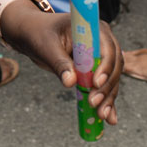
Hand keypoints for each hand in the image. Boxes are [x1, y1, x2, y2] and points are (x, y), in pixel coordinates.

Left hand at [0, 2, 122, 124]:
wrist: (33, 34)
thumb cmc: (38, 34)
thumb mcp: (46, 47)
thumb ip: (59, 62)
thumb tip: (70, 82)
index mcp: (93, 29)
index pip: (107, 48)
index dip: (105, 66)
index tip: (96, 83)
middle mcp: (102, 41)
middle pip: (113, 66)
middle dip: (106, 87)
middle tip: (94, 103)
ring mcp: (101, 56)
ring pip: (111, 79)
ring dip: (108, 98)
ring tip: (102, 116)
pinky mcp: (95, 70)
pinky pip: (103, 87)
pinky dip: (106, 101)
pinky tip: (109, 118)